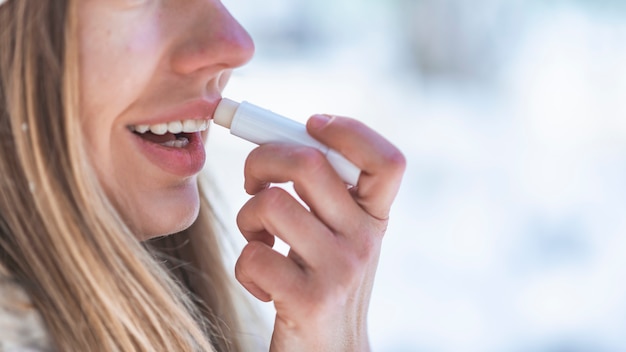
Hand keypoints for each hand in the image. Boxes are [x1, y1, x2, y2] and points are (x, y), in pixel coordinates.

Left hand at [234, 114, 405, 350]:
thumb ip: (324, 195)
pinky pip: (253, 256)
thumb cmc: (323, 284)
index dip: (349, 131)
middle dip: (263, 159)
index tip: (311, 125)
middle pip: (308, 163)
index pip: (386, 161)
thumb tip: (278, 139)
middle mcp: (364, 240)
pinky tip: (261, 282)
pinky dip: (244, 266)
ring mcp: (339, 271)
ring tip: (258, 239)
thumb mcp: (339, 237)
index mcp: (374, 219)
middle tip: (254, 180)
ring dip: (248, 218)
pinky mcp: (308, 300)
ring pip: (271, 205)